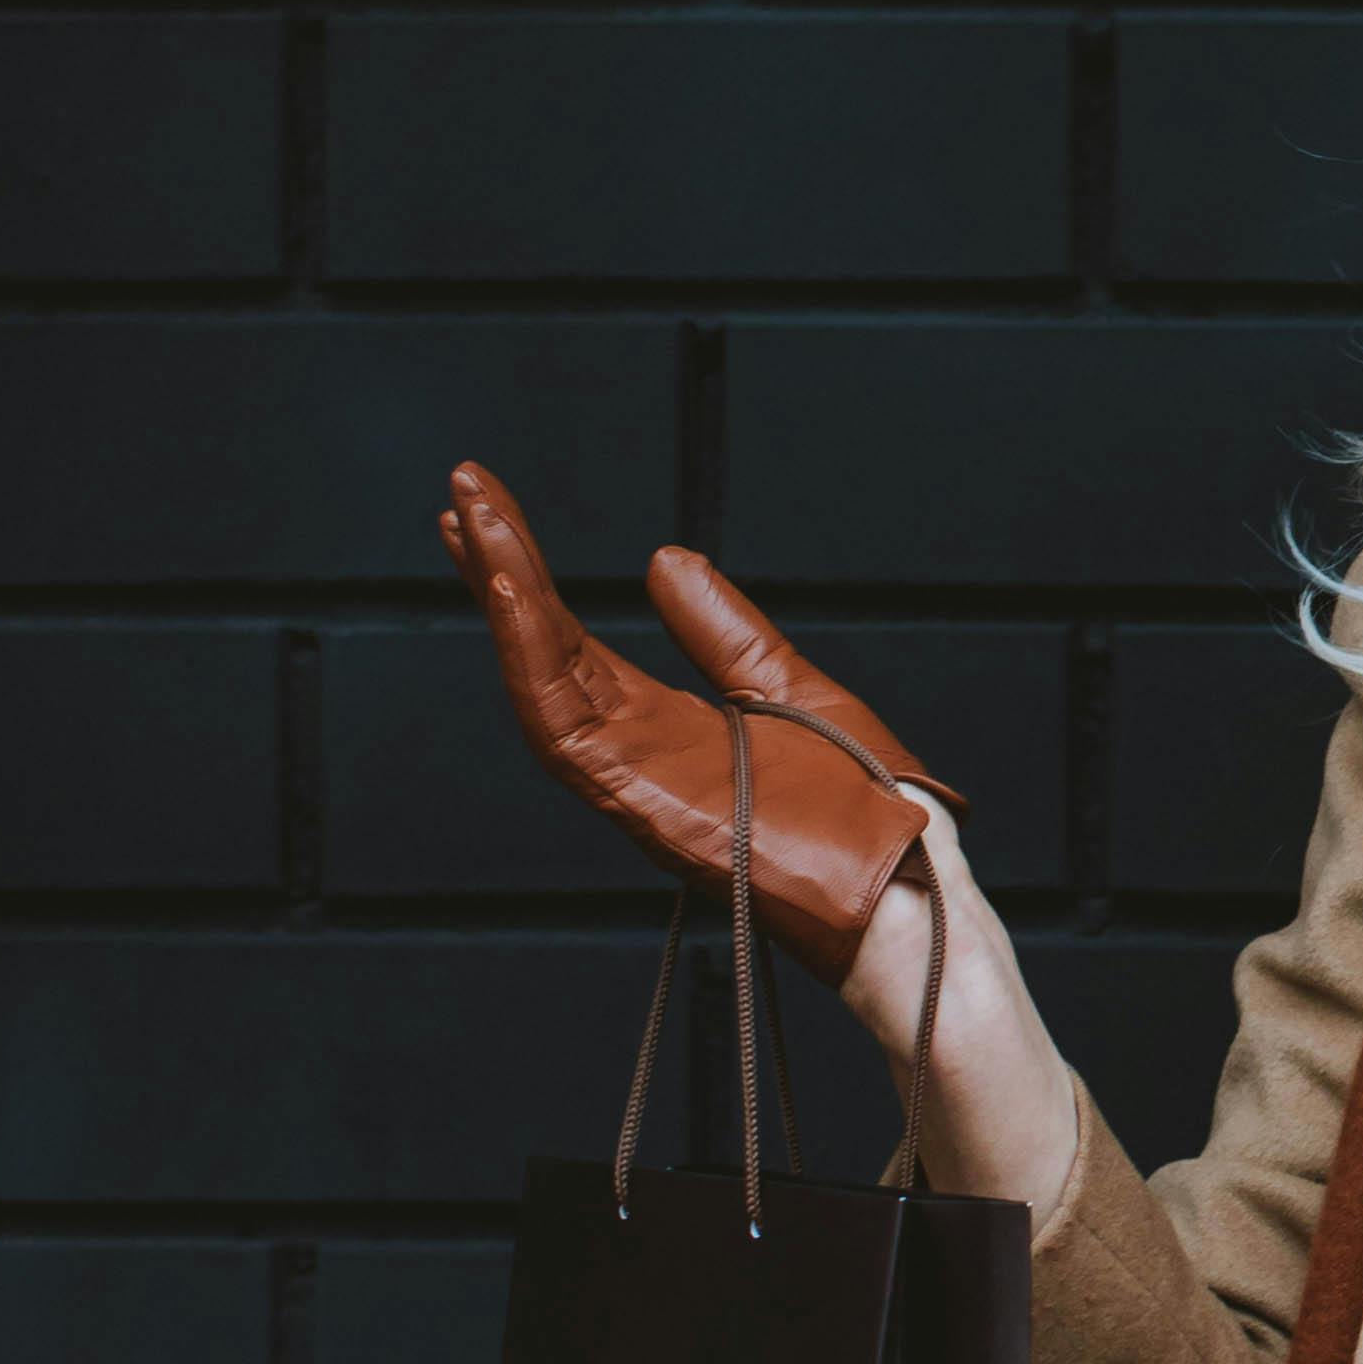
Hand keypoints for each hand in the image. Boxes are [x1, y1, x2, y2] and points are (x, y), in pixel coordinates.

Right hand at [440, 465, 944, 982]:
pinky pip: (563, 721)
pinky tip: (510, 588)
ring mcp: (627, 776)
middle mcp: (630, 751)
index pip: (572, 641)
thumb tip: (661, 561)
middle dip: (497, 567)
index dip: (528, 576)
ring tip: (470, 517)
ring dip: (502, 595)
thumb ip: (723, 632)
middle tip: (460, 486)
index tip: (489, 508)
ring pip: (539, 675)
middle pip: (544, 648)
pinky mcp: (636, 798)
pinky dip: (531, 654)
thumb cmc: (861, 807)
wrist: (902, 878)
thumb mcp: (789, 688)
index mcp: (662, 727)